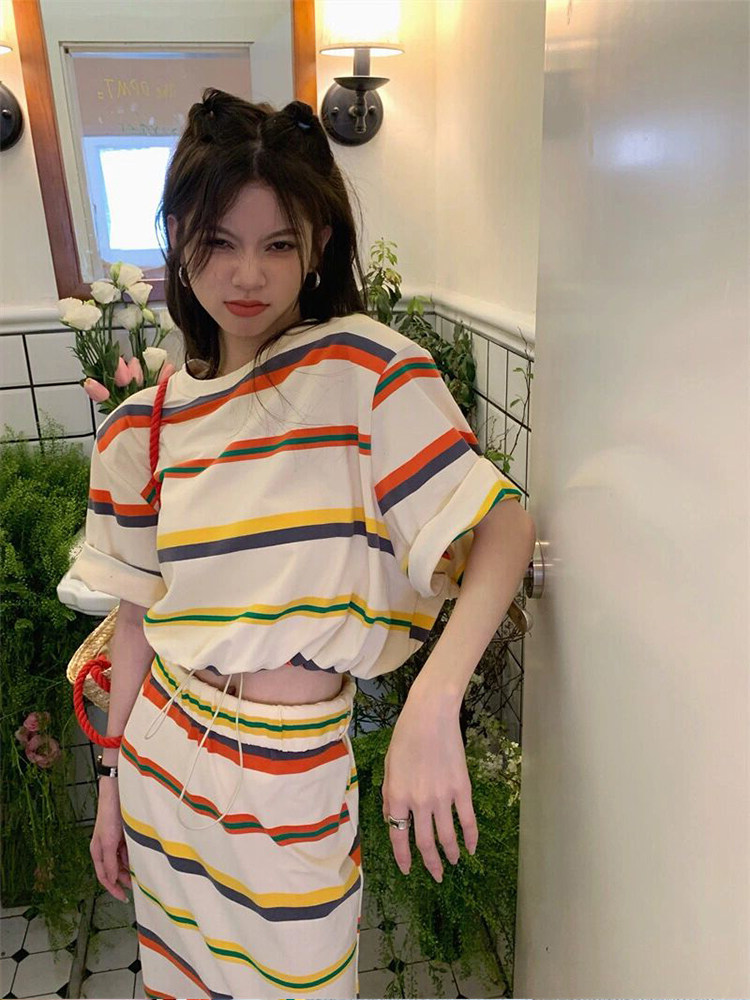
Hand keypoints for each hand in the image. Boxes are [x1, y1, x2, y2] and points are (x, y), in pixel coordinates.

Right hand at [90, 780, 131, 901]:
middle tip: (137, 886)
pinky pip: (129, 850)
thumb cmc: (109, 815)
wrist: (118, 793)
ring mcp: (115, 841)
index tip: (123, 897)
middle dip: (124, 879)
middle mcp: (106, 848)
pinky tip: (142, 858)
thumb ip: (109, 862)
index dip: (113, 889)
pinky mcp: (124, 834)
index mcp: (97, 851)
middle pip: (115, 870)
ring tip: (142, 873)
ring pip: (123, 861)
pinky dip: (134, 856)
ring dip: (131, 868)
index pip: (104, 877)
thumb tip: (112, 880)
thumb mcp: (108, 842)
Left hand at [381, 685, 477, 881]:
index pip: (398, 836)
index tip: (408, 870)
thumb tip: (392, 818)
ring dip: (450, 854)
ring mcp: (442, 797)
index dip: (403, 857)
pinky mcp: (462, 789)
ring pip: (447, 836)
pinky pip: (467, 820)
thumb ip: (389, 795)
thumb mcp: (388, 766)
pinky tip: (472, 849)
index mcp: (396, 796)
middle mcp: (418, 802)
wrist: (430, 716)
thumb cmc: (405, 736)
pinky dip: (471, 838)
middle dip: (430, 864)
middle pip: (425, 843)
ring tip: (453, 863)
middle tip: (435, 876)